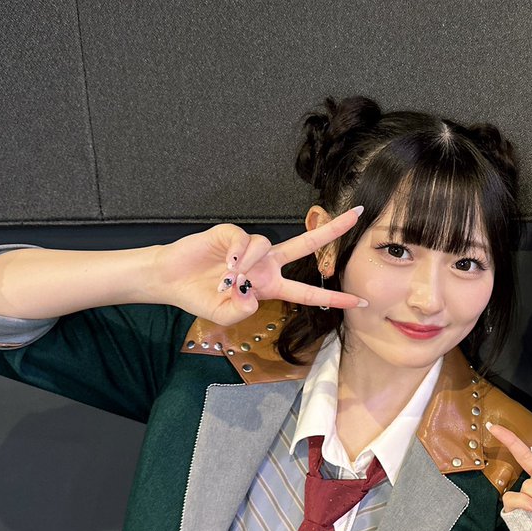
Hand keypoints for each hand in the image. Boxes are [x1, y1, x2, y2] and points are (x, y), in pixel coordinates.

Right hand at [151, 208, 367, 324]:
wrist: (171, 280)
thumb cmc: (201, 297)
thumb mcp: (224, 315)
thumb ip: (240, 312)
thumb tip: (251, 296)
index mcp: (270, 286)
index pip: (308, 293)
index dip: (334, 298)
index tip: (360, 302)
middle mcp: (267, 264)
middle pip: (307, 245)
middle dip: (332, 230)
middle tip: (357, 216)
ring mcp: (251, 248)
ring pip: (267, 245)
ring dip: (251, 263)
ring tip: (229, 278)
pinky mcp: (232, 234)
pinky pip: (245, 240)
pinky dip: (238, 252)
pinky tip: (227, 263)